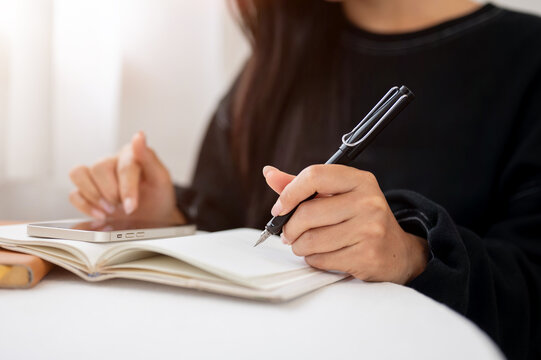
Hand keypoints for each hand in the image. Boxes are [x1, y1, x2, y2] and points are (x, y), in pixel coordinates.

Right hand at [68, 132, 185, 223]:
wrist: (154, 216)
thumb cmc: (157, 196)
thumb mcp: (161, 179)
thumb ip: (149, 158)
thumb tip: (139, 136)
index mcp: (130, 154)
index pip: (124, 165)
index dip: (127, 188)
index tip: (132, 207)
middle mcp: (111, 161)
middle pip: (99, 168)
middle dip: (112, 193)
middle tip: (125, 206)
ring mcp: (96, 176)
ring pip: (79, 174)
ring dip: (94, 196)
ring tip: (111, 210)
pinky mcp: (86, 191)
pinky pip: (74, 194)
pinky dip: (85, 206)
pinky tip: (100, 214)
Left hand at [263, 164, 427, 284]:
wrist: (397, 251)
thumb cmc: (360, 218)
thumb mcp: (338, 195)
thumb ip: (303, 185)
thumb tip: (269, 173)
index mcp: (360, 180)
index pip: (314, 176)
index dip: (289, 193)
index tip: (279, 208)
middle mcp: (368, 201)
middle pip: (307, 213)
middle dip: (289, 227)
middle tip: (288, 233)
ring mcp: (370, 229)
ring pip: (311, 240)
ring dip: (299, 246)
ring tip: (304, 244)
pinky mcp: (367, 256)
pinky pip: (321, 259)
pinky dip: (313, 259)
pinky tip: (322, 255)